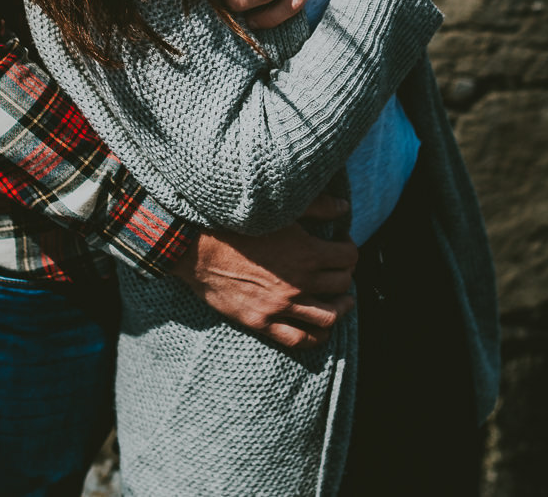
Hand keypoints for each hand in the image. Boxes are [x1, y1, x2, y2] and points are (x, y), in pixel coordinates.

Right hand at [172, 195, 358, 348]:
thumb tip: (344, 207)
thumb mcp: (279, 211)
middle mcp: (299, 283)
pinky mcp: (263, 322)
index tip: (342, 246)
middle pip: (342, 285)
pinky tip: (321, 330)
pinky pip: (299, 339)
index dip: (349, 250)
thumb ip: (317, 207)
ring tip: (341, 301)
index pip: (348, 257)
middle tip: (339, 270)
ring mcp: (281, 306)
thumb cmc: (236, 225)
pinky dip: (317, 337)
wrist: (197, 249)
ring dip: (340, 308)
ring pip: (328, 317)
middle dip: (346, 276)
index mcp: (307, 253)